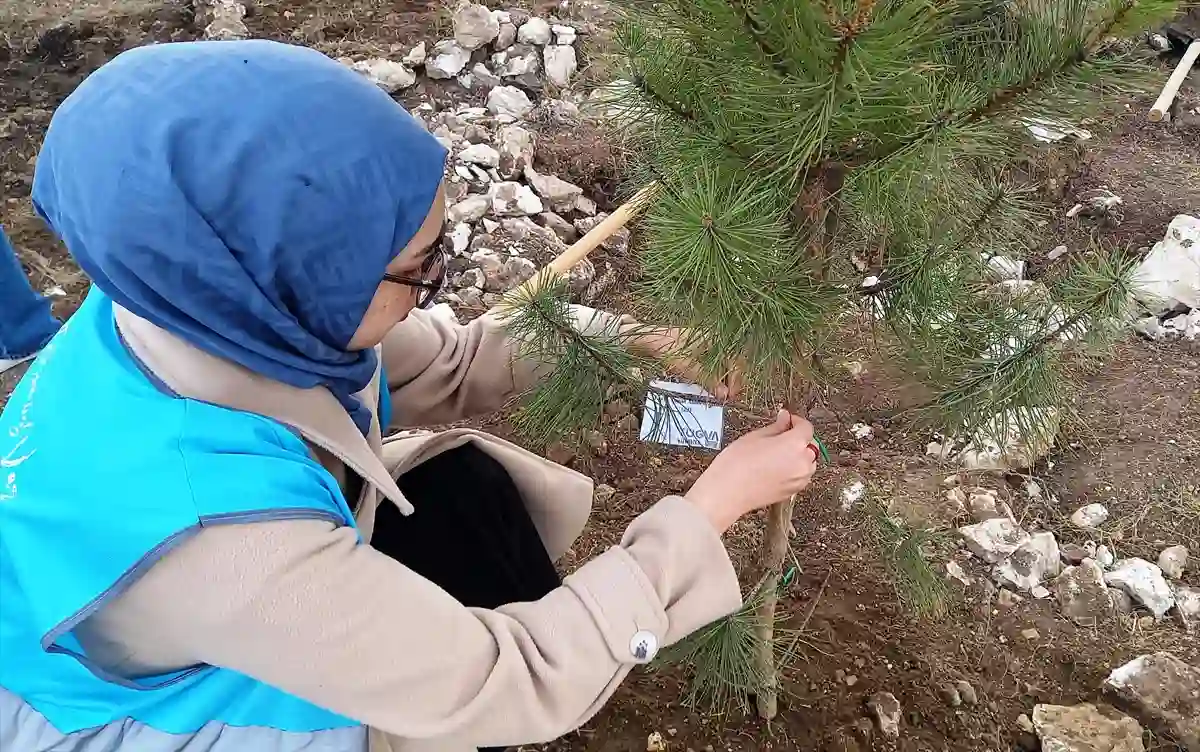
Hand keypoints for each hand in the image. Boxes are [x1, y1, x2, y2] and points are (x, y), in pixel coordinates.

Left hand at [624, 325, 743, 401]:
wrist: (650, 340)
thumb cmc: (668, 350)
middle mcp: (717, 340)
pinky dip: (716, 375)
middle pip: (734, 362)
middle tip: (729, 398)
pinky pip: (716, 363)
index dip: (737, 379)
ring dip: (725, 379)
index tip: (732, 395)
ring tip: (721, 395)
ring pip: (725, 363)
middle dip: (733, 381)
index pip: (736, 360)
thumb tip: (724, 396)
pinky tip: (713, 386)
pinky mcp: (703, 349)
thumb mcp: (687, 368)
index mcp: (717, 339)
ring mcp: (710, 344)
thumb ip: (707, 380)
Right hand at [685, 410, 817, 533]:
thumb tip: (785, 418)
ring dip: (799, 455)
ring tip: (777, 453)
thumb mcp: (756, 437)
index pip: (806, 427)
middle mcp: (802, 463)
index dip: (796, 421)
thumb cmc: (737, 464)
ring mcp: (799, 479)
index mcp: (794, 445)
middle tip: (781, 435)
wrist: (728, 493)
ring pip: (808, 462)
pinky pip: (801, 476)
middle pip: (811, 445)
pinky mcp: (793, 492)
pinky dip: (794, 469)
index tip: (786, 420)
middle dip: (799, 438)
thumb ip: (776, 427)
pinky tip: (776, 467)